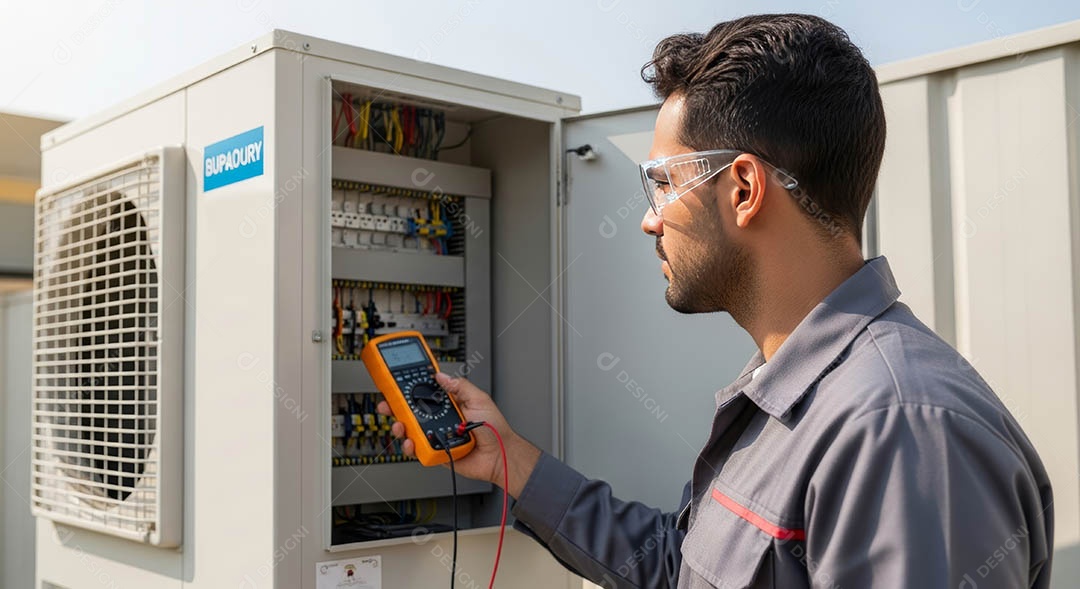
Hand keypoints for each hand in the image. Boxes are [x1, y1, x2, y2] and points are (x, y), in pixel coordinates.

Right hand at [377, 373, 540, 497]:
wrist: (500, 456)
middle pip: (412, 412)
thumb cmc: (495, 429)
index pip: (425, 394)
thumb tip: (441, 376)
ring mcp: (436, 435)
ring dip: (400, 426)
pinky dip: (410, 446)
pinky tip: (410, 442)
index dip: (410, 389)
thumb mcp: (479, 399)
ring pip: (410, 430)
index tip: (397, 383)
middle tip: (388, 404)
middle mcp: (440, 419)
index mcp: (449, 404)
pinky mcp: (435, 452)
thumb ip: (460, 386)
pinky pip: (417, 449)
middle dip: (396, 407)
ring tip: (399, 425)